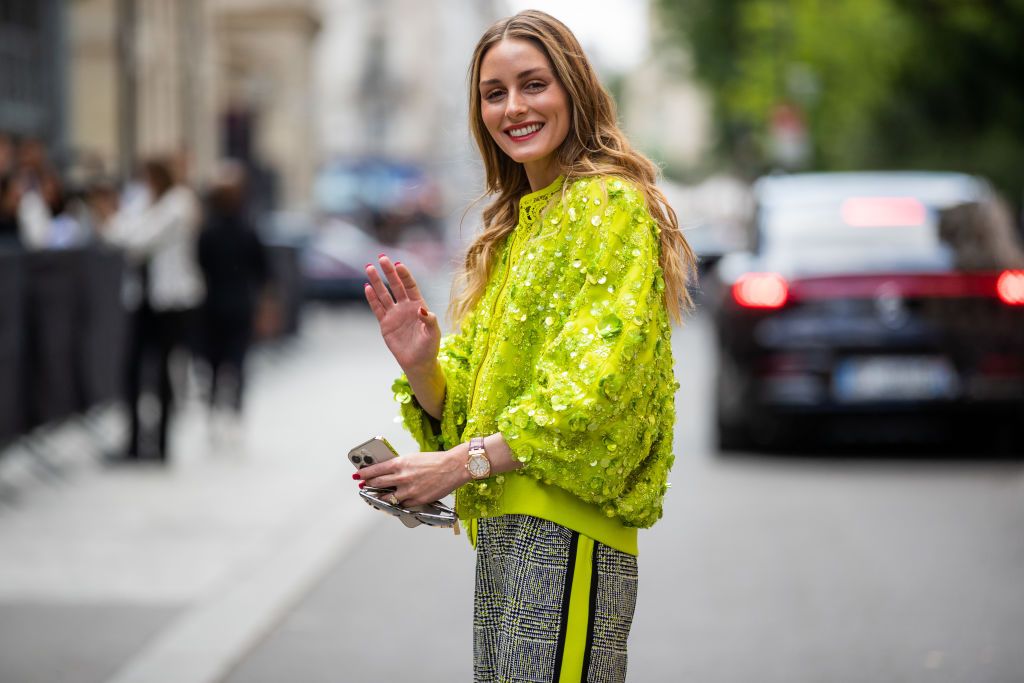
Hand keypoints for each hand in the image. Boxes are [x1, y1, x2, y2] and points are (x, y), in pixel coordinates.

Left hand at [356, 449, 468, 507]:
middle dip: (369, 485)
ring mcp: (409, 490)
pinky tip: (399, 501)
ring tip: (379, 497)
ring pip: (387, 497)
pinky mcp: (417, 499)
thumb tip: (389, 471)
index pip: (376, 469)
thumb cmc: (436, 461)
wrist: (453, 467)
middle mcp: (402, 477)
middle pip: (378, 483)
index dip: (365, 473)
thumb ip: (400, 465)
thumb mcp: (413, 458)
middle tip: (365, 486)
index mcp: (400, 463)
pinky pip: (403, 504)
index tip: (359, 475)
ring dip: (381, 497)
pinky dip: (400, 502)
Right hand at [363, 255, 439, 373]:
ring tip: (369, 267)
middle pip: (396, 286)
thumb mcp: (434, 334)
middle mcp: (405, 307)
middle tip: (381, 257)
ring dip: (376, 281)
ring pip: (384, 294)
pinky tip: (367, 287)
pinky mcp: (385, 324)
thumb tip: (422, 310)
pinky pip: (377, 308)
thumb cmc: (429, 347)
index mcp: (419, 305)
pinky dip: (372, 298)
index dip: (405, 275)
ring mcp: (394, 314)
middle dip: (388, 272)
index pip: (411, 286)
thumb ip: (429, 321)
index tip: (398, 265)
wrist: (418, 363)